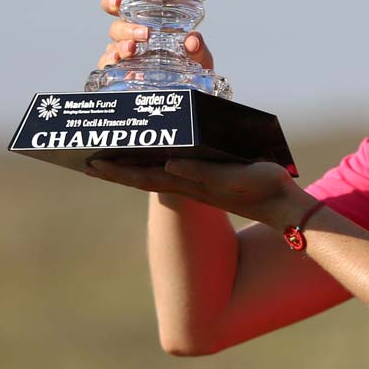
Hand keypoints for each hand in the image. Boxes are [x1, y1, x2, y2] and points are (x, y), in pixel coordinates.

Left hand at [84, 157, 307, 228]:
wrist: (282, 206)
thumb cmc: (262, 188)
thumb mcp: (234, 179)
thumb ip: (202, 174)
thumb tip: (169, 165)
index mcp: (189, 183)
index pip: (144, 176)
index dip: (118, 170)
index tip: (92, 164)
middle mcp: (187, 184)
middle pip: (141, 177)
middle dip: (113, 170)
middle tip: (85, 164)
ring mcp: (195, 184)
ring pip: (152, 176)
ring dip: (127, 170)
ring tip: (105, 163)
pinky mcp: (206, 181)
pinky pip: (169, 173)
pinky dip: (150, 166)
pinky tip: (145, 162)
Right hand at [97, 0, 214, 68]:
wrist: (193, 91)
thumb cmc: (192, 65)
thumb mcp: (199, 55)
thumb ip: (198, 47)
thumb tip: (192, 40)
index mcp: (146, 24)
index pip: (123, 8)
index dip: (113, 1)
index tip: (118, 0)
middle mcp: (133, 38)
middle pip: (117, 28)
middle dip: (126, 28)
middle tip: (144, 33)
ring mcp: (127, 56)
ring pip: (113, 45)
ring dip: (121, 45)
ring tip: (132, 48)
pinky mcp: (123, 74)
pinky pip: (108, 65)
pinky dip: (110, 62)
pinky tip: (118, 61)